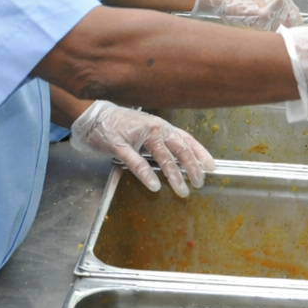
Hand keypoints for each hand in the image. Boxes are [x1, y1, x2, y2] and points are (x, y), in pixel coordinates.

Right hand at [69, 100, 215, 196]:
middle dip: (191, 167)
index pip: (187, 139)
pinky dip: (146, 174)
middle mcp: (155, 128)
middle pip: (179, 148)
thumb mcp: (148, 129)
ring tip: (181, 189)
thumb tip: (183, 159)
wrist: (97, 117)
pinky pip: (136, 161)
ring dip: (174, 175)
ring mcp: (138, 135)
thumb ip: (164, 142)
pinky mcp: (120, 144)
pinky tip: (154, 186)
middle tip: (199, 182)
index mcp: (162, 126)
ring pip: (162, 156)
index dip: (200, 153)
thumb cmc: (124, 125)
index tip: (211, 167)